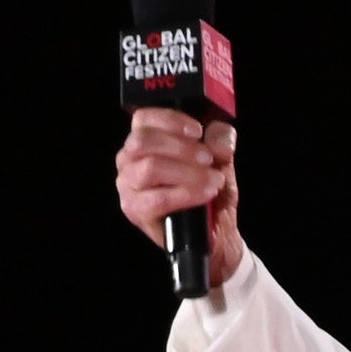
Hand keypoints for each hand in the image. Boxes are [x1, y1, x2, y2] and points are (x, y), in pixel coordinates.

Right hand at [115, 110, 243, 288]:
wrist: (216, 233)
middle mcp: (129, 161)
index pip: (143, 118)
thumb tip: (218, 137)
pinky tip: (204, 194)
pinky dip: (185, 194)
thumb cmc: (209, 192)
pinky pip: (156, 199)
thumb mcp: (222, 161)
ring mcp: (128, 186)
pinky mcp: (135, 210)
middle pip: (142, 141)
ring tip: (212, 180)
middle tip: (208, 159)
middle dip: (180, 147)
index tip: (197, 131)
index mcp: (145, 141)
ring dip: (186, 172)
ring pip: (149, 168)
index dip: (170, 120)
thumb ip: (221, 142)